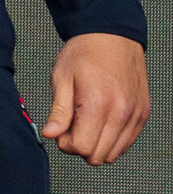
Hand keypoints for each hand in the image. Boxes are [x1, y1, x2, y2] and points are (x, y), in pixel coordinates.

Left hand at [43, 32, 148, 165]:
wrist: (112, 37)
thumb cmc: (84, 54)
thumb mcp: (62, 78)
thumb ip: (58, 111)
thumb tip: (50, 134)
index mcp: (99, 104)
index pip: (83, 147)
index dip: (66, 143)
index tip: (60, 130)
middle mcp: (121, 113)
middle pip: (99, 156)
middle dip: (80, 147)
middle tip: (71, 126)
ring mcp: (135, 116)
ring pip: (114, 154)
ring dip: (97, 145)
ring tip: (86, 122)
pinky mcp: (142, 115)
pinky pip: (127, 143)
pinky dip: (112, 140)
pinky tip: (100, 121)